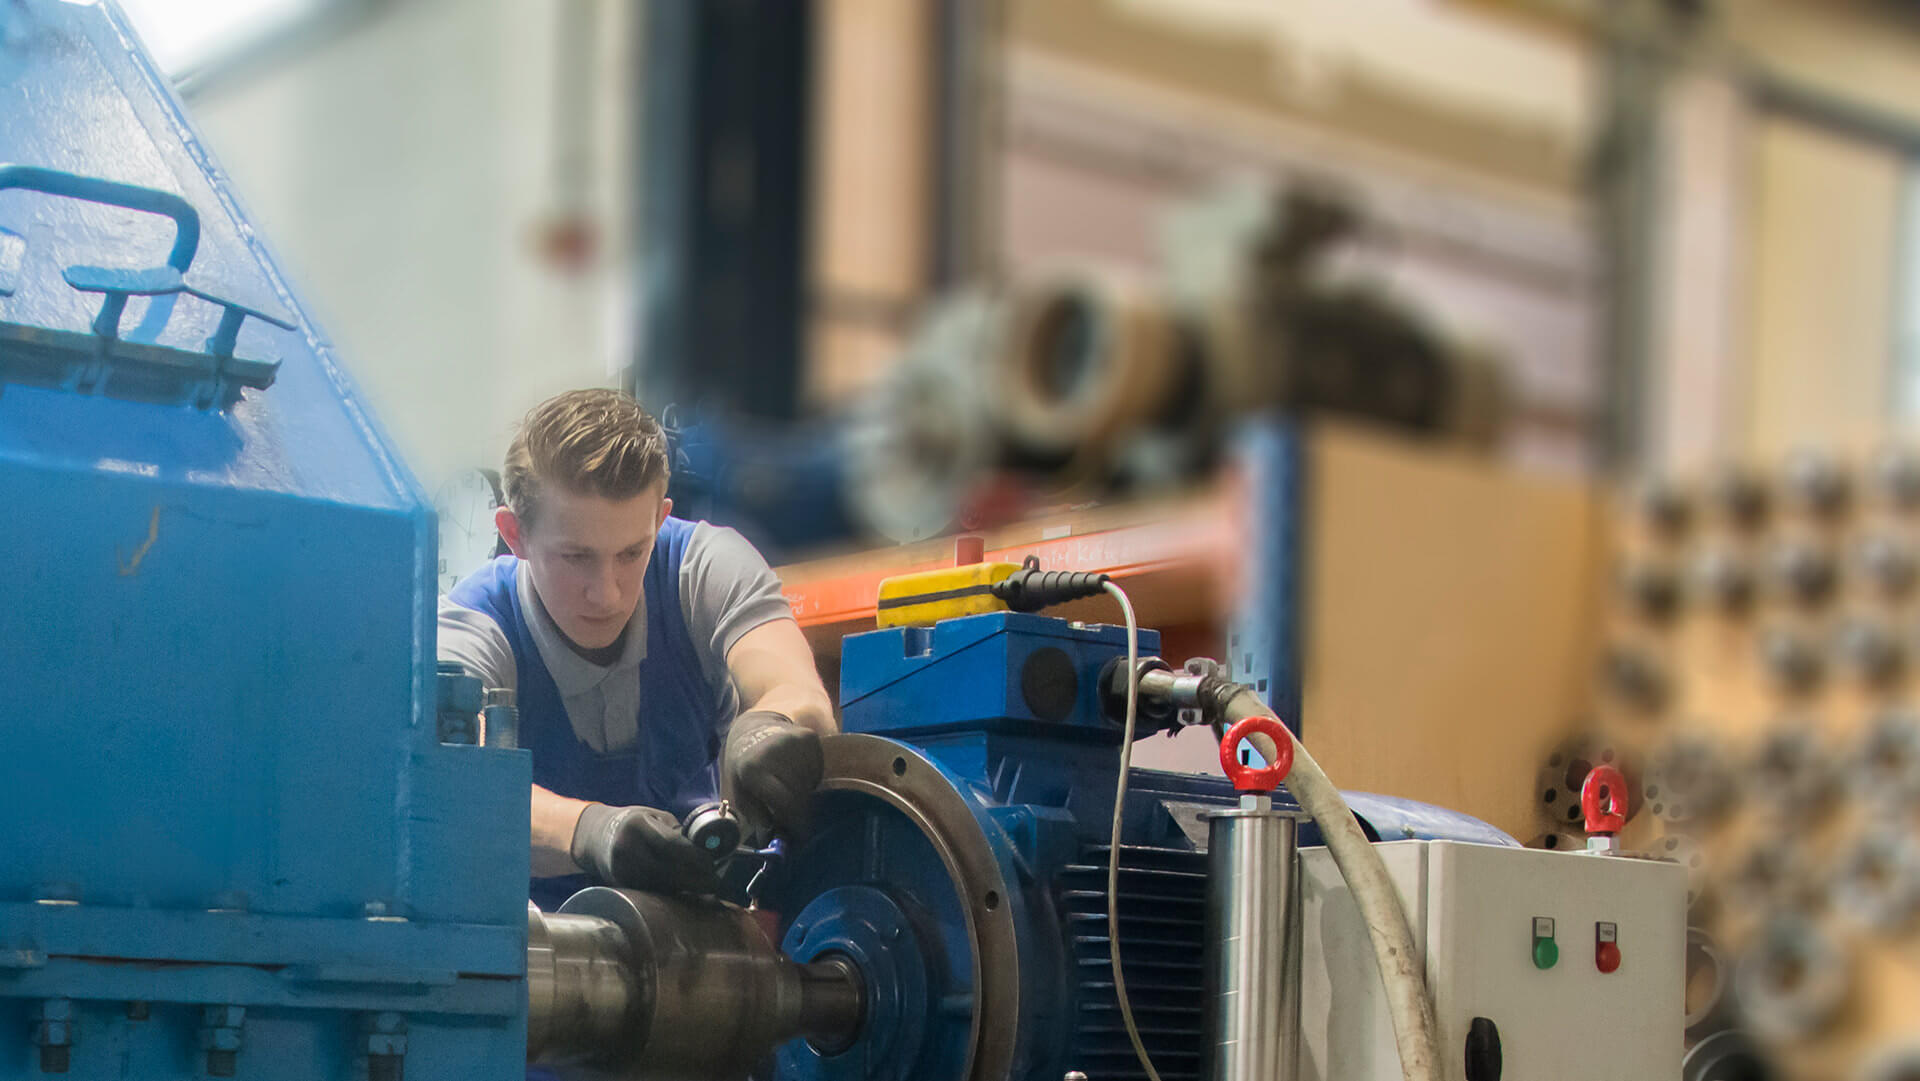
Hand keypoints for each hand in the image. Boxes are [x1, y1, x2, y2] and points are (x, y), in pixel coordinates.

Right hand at [569, 803, 719, 894]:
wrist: (596, 836)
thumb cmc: (633, 823)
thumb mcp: (654, 817)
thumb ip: (677, 831)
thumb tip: (705, 847)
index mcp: (638, 826)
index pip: (671, 845)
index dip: (695, 857)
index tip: (712, 863)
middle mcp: (627, 848)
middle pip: (668, 870)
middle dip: (696, 878)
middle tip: (715, 882)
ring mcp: (621, 869)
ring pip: (662, 885)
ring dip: (686, 887)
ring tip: (705, 886)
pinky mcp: (620, 884)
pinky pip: (652, 890)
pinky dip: (671, 891)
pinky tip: (684, 889)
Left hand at [721, 710, 823, 841]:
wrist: (752, 730)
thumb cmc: (746, 768)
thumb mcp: (741, 792)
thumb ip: (756, 814)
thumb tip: (772, 836)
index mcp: (753, 768)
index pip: (783, 799)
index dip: (794, 820)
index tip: (800, 836)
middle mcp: (775, 751)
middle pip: (799, 793)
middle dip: (800, 812)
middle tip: (799, 825)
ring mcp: (795, 741)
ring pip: (810, 782)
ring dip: (805, 794)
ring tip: (792, 793)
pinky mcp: (809, 737)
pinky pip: (818, 768)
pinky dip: (811, 778)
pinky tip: (798, 774)